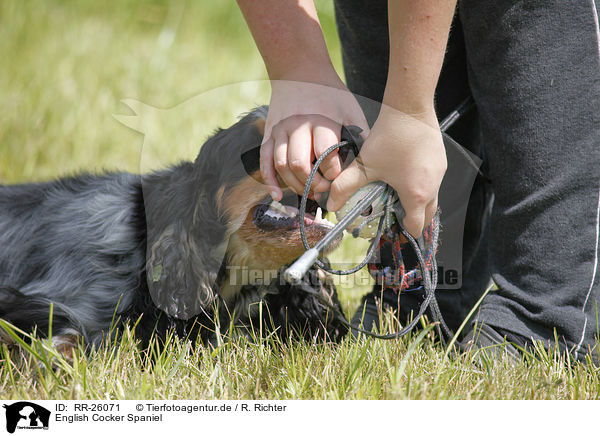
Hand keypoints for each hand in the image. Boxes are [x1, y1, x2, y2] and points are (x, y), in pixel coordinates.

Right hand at [260, 76, 368, 200]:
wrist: (300, 71)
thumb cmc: (330, 94)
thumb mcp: (350, 109)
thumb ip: (360, 134)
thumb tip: (371, 161)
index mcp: (321, 120)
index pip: (325, 154)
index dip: (333, 173)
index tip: (339, 179)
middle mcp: (297, 125)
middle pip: (300, 164)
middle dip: (313, 183)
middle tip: (323, 189)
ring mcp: (280, 129)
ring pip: (282, 165)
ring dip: (295, 185)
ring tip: (309, 192)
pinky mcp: (269, 134)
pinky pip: (265, 160)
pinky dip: (269, 180)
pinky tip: (278, 195)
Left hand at [326, 106, 446, 237]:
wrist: (410, 108)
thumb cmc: (390, 137)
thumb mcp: (365, 165)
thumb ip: (346, 186)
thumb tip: (331, 203)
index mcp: (416, 194)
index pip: (415, 226)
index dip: (403, 230)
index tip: (391, 227)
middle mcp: (433, 186)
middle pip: (427, 216)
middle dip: (412, 220)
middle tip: (394, 215)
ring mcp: (440, 173)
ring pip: (432, 198)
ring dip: (417, 202)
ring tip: (397, 196)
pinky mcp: (441, 161)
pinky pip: (433, 182)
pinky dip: (422, 186)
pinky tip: (404, 175)